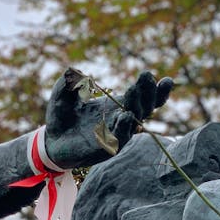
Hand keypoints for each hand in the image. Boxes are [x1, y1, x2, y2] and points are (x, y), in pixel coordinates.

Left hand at [44, 69, 172, 167]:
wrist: (52, 142)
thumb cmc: (63, 116)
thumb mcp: (63, 94)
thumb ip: (69, 82)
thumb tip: (76, 72)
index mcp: (119, 105)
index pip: (145, 98)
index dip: (158, 91)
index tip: (168, 80)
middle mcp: (123, 119)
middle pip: (144, 107)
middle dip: (148, 92)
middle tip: (146, 77)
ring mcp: (117, 134)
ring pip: (134, 121)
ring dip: (135, 105)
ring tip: (133, 90)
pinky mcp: (107, 148)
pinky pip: (119, 138)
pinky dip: (123, 127)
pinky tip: (125, 116)